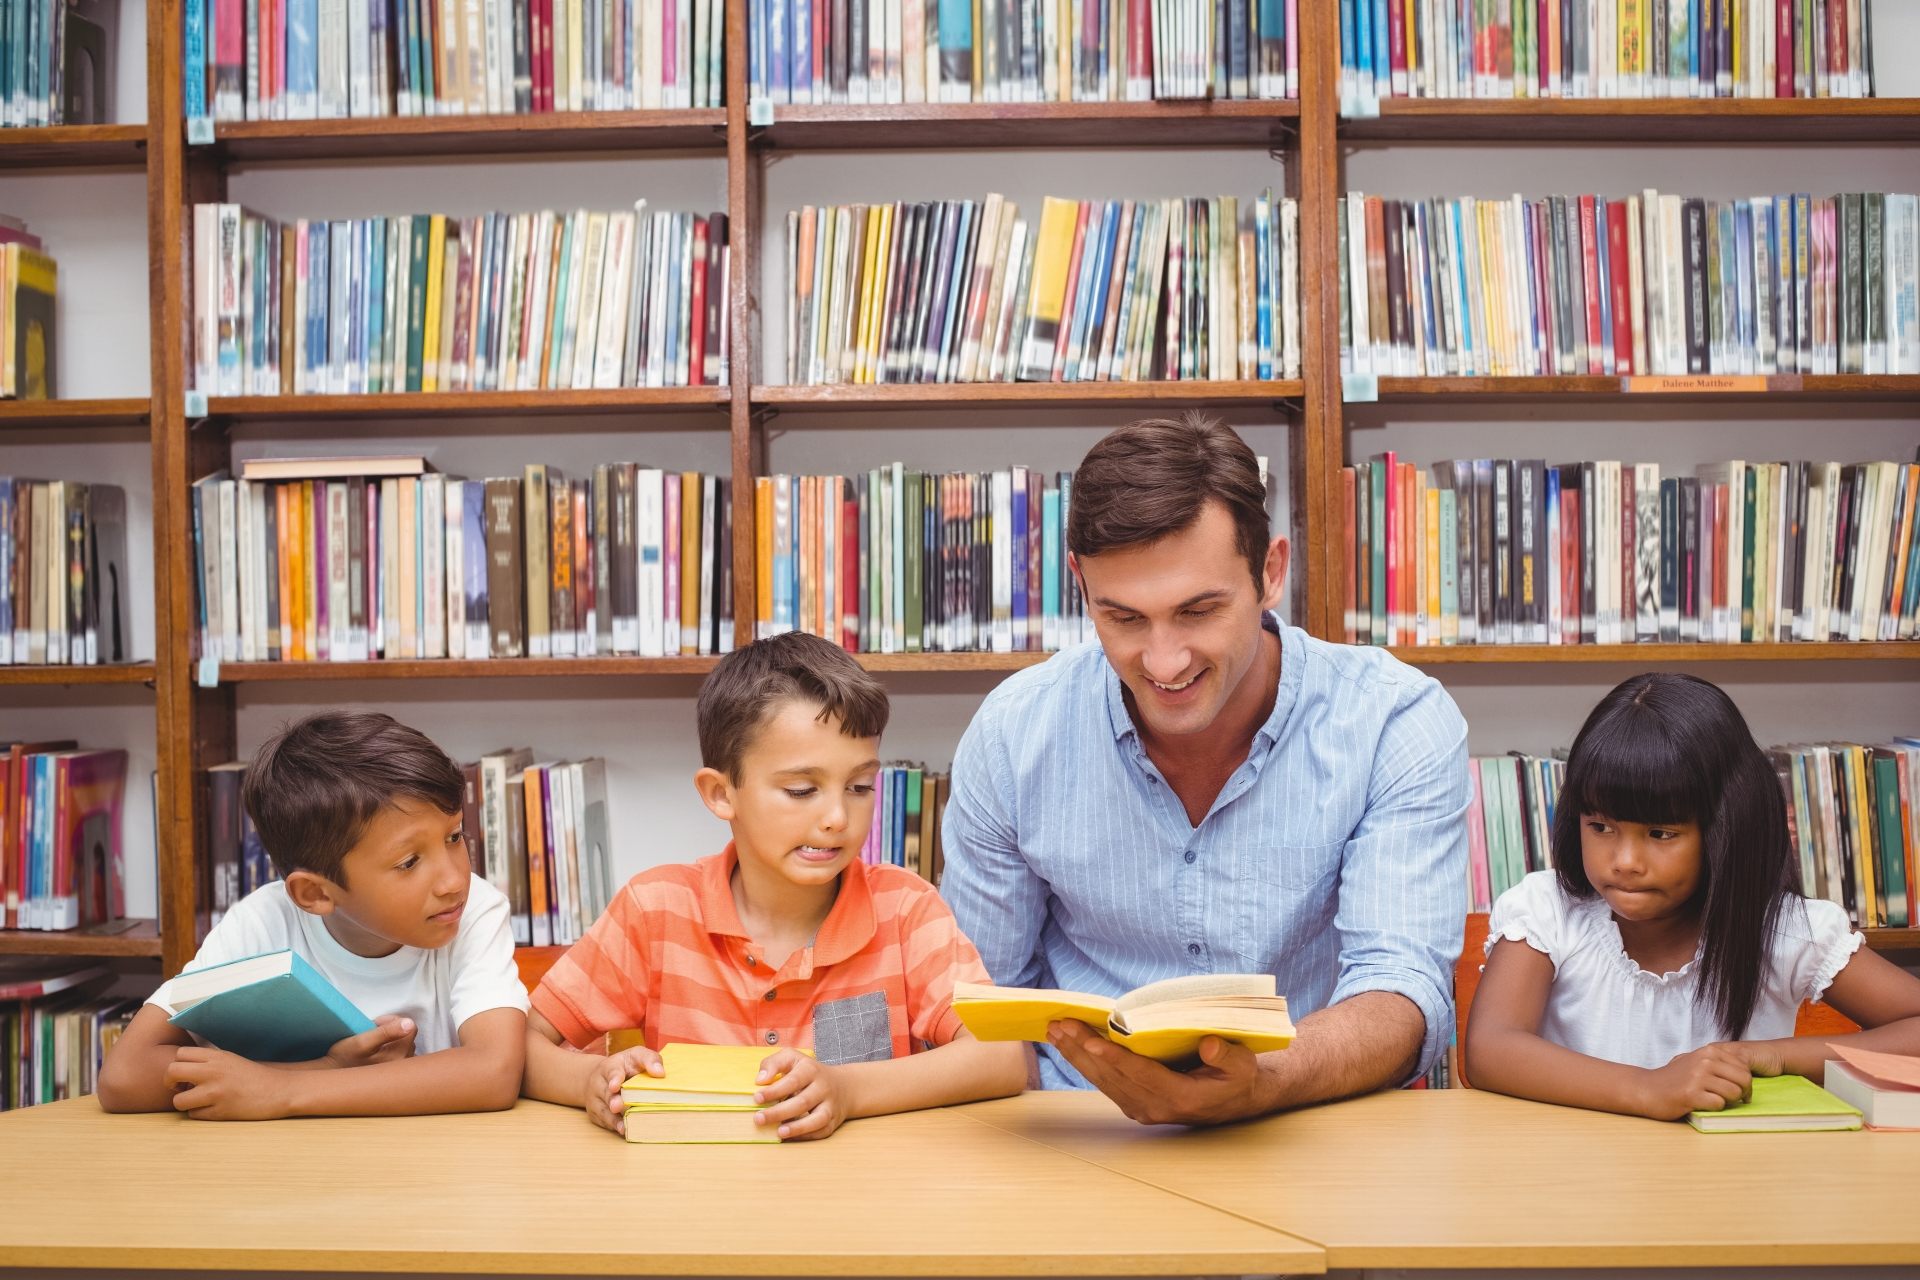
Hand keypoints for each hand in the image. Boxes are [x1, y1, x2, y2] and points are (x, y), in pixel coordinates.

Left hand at [164, 1047, 292, 1119]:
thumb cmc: (253, 1076)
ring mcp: (216, 1092)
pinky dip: (199, 1113)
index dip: (177, 1065)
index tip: (185, 1074)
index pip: (179, 1054)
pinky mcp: (220, 1111)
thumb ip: (207, 1062)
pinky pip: (193, 1115)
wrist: (279, 1091)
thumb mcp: (231, 1060)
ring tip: (198, 1101)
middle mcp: (214, 1072)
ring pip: (178, 1100)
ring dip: (185, 1103)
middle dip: (170, 1083)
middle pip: (172, 1072)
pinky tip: (212, 1109)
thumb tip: (179, 1073)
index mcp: (217, 1056)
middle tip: (181, 1088)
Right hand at [322, 1015, 417, 1068]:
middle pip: (409, 1037)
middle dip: (392, 1031)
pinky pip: (401, 1055)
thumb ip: (387, 1031)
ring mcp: (400, 1071)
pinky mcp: (394, 1074)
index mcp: (400, 1056)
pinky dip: (392, 1051)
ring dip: (392, 1040)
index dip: (393, 1021)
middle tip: (372, 1034)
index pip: (411, 1027)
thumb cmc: (345, 1058)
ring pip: (405, 1045)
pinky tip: (378, 1054)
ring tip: (374, 1045)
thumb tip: (410, 1023)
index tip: (376, 1024)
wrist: (334, 1077)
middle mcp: (404, 1064)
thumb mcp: (363, 1041)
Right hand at [587, 1046, 662, 1136]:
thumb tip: (660, 1073)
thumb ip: (649, 1060)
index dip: (614, 1079)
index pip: (611, 1072)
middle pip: (605, 1093)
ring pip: (602, 1110)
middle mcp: (598, 1083)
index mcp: (609, 1067)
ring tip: (622, 1126)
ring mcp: (594, 1100)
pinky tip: (622, 1130)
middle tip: (617, 1106)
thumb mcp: (637, 1056)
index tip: (615, 1086)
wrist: (602, 1077)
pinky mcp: (595, 1114)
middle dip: (611, 1100)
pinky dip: (612, 1126)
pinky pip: (602, 1121)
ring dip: (612, 1119)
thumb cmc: (625, 1066)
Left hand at [750, 1050, 851, 1139]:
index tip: (757, 1098)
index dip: (774, 1090)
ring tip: (779, 1132)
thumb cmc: (808, 1072)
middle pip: (803, 1102)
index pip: (793, 1081)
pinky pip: (823, 1131)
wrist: (843, 1086)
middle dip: (779, 1112)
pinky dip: (807, 1136)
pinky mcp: (834, 1121)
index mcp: (811, 1070)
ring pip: (818, 1119)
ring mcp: (830, 1105)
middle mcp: (823, 1088)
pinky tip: (790, 1137)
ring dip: (798, 1128)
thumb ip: (773, 1063)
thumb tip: (760, 1080)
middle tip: (759, 1119)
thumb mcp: (792, 1058)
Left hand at [1047, 1019, 1265, 1126]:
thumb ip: (1226, 1056)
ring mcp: (1142, 1108)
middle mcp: (1155, 1107)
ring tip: (1055, 1031)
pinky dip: (1084, 1062)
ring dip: (1076, 1055)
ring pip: (1102, 1080)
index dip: (1116, 1058)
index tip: (1092, 1041)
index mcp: (1180, 1098)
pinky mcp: (1134, 1103)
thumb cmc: (1237, 1078)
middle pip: (1112, 1076)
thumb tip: (1208, 1044)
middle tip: (1060, 1024)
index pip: (1141, 1075)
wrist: (1234, 1101)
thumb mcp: (1243, 1066)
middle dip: (1082, 1049)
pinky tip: (1069, 1045)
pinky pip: (1104, 1082)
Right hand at [1637, 1042, 1765, 1120]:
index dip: (1746, 1083)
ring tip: (1714, 1100)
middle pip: (1744, 1080)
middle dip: (1742, 1093)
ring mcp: (1698, 1077)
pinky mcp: (1691, 1094)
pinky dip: (1714, 1108)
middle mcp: (1705, 1061)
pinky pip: (1718, 1104)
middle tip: (1731, 1099)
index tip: (1737, 1091)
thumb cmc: (1674, 1079)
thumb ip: (1719, 1063)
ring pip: (1734, 1093)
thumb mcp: (1696, 1061)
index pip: (1745, 1067)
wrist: (1647, 1089)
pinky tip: (1702, 1104)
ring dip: (1728, 1101)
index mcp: (1709, 1051)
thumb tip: (1745, 1074)